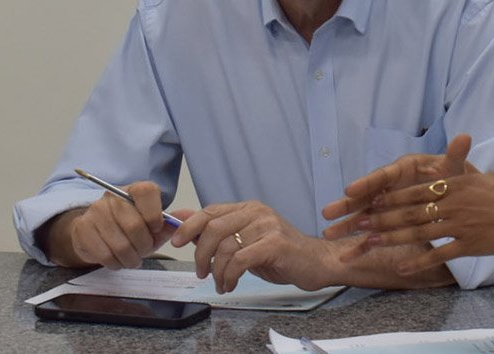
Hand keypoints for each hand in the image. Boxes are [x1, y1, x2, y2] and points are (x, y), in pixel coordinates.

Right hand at [65, 181, 189, 269]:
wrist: (93, 232)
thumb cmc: (127, 228)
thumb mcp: (151, 225)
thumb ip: (170, 222)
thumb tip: (191, 216)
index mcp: (132, 190)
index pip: (147, 192)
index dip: (154, 215)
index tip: (155, 229)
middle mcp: (112, 197)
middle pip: (135, 226)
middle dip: (144, 246)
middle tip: (142, 250)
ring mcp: (95, 212)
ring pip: (121, 246)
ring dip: (131, 259)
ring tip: (131, 257)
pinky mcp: (83, 229)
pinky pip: (105, 255)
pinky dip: (116, 263)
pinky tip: (117, 259)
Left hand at [170, 201, 332, 292]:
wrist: (318, 263)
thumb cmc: (280, 254)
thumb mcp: (244, 241)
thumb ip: (217, 232)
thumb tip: (180, 221)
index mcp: (247, 208)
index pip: (210, 211)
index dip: (189, 226)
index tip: (175, 242)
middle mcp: (256, 212)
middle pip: (213, 228)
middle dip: (200, 253)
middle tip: (200, 272)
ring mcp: (267, 226)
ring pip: (226, 246)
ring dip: (217, 270)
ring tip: (220, 283)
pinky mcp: (276, 243)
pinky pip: (241, 259)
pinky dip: (230, 275)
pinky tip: (230, 284)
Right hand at [321, 133, 475, 237]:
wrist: (452, 193)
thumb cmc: (450, 178)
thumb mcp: (453, 169)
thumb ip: (454, 156)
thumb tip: (465, 137)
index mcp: (401, 171)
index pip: (382, 177)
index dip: (366, 184)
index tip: (349, 190)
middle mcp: (388, 187)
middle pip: (365, 197)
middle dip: (347, 206)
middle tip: (327, 213)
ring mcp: (385, 206)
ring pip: (363, 216)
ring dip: (347, 225)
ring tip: (329, 234)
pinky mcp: (387, 224)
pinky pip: (372, 236)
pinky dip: (360, 246)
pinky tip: (346, 257)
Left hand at [328, 171, 493, 273]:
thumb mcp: (478, 178)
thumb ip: (456, 173)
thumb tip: (439, 165)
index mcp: (451, 184)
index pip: (413, 190)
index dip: (389, 196)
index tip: (368, 200)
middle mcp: (452, 202)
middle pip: (409, 211)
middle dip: (381, 217)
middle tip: (357, 222)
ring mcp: (460, 224)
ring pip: (420, 231)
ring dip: (392, 238)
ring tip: (369, 243)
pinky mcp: (470, 244)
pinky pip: (440, 253)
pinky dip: (419, 261)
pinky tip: (402, 267)